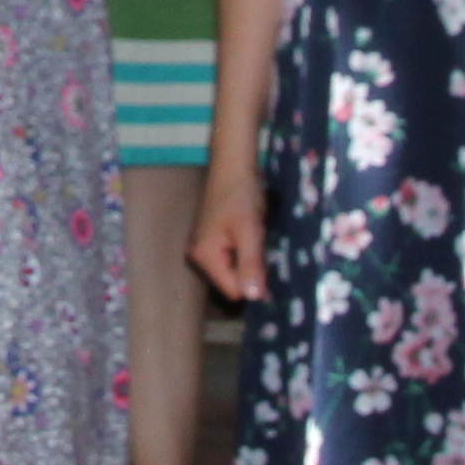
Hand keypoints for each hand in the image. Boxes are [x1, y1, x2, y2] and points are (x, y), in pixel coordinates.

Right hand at [187, 169, 267, 304]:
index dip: (253, 282)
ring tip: (254, 237)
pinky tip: (248, 233)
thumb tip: (253, 298)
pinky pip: (230, 259)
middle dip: (250, 269)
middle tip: (259, 245)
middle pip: (231, 283)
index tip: (266, 263)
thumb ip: (250, 264)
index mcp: (204, 256)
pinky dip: (243, 251)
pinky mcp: (209, 241)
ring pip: (233, 271)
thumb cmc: (241, 195)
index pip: (233, 291)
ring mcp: (202, 249)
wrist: (232, 165)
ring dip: (248, 259)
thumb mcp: (250, 231)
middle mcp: (197, 257)